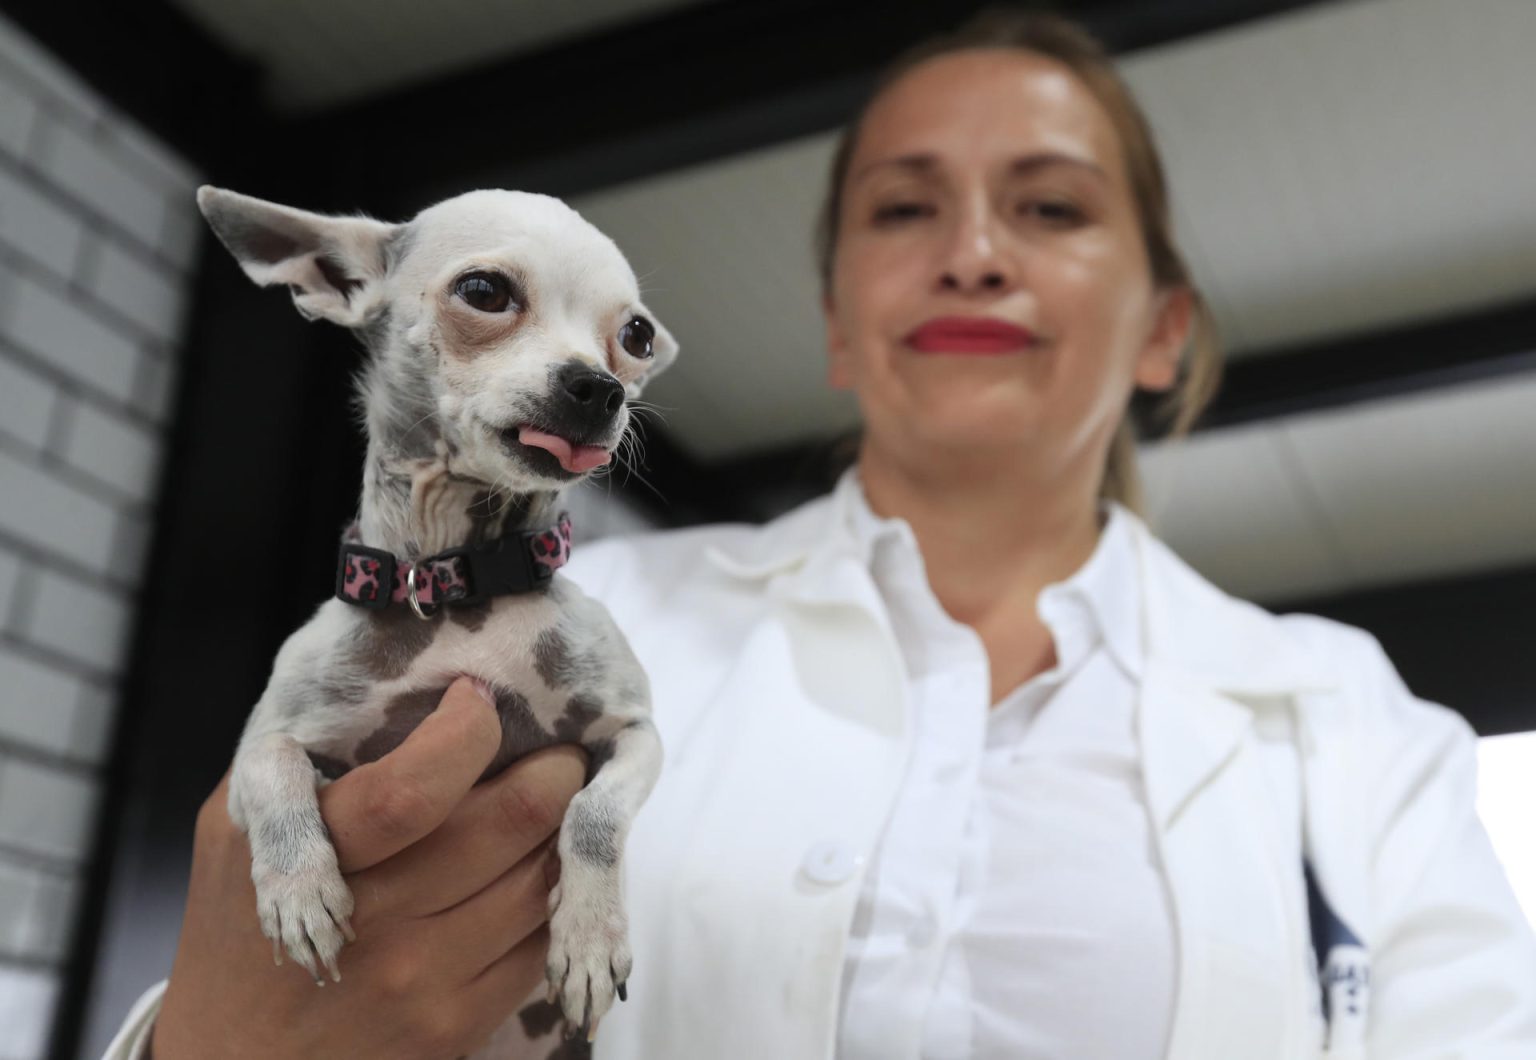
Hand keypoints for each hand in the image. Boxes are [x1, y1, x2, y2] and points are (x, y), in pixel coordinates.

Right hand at [152, 677, 585, 1058]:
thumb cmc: (237, 924)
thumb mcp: (237, 828)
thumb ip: (307, 758)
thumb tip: (405, 680)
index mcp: (305, 855)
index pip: (412, 789)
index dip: (469, 731)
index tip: (480, 698)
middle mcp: (370, 922)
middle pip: (509, 823)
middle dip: (553, 766)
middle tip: (555, 746)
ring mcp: (419, 981)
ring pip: (542, 879)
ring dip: (562, 831)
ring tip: (551, 805)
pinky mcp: (457, 1027)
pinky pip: (540, 944)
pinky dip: (553, 899)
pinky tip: (533, 873)